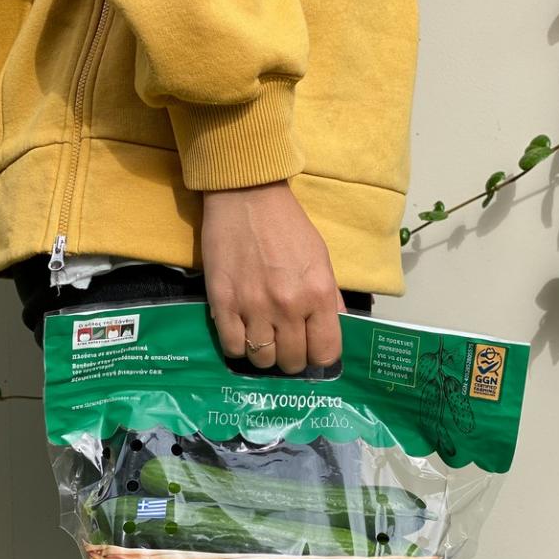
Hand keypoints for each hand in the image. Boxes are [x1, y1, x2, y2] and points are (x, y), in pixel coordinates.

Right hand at [201, 180, 345, 373]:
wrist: (246, 197)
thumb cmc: (287, 226)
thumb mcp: (321, 259)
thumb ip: (330, 299)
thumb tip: (335, 330)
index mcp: (318, 295)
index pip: (325, 353)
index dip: (319, 357)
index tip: (311, 350)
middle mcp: (289, 306)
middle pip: (292, 361)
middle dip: (291, 357)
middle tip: (285, 343)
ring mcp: (254, 307)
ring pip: (262, 360)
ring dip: (264, 354)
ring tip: (262, 338)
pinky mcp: (223, 304)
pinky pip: (232, 347)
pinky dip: (239, 347)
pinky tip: (242, 333)